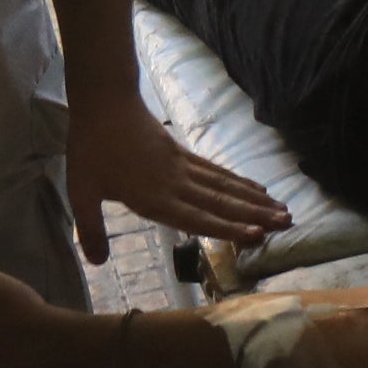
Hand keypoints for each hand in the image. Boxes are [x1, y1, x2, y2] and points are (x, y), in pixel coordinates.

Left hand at [64, 88, 289, 261]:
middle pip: (221, 202)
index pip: (196, 217)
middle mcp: (176, 184)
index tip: (256, 235)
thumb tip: (98, 263)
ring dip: (254, 199)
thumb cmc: (91, 150)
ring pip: (225, 186)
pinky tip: (256, 186)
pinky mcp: (183, 154)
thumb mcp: (81, 192)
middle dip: (255, 215)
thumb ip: (90, 229)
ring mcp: (183, 167)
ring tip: (283, 210)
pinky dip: (239, 180)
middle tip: (286, 225)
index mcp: (153, 197)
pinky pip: (216, 171)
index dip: (227, 228)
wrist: (104, 104)